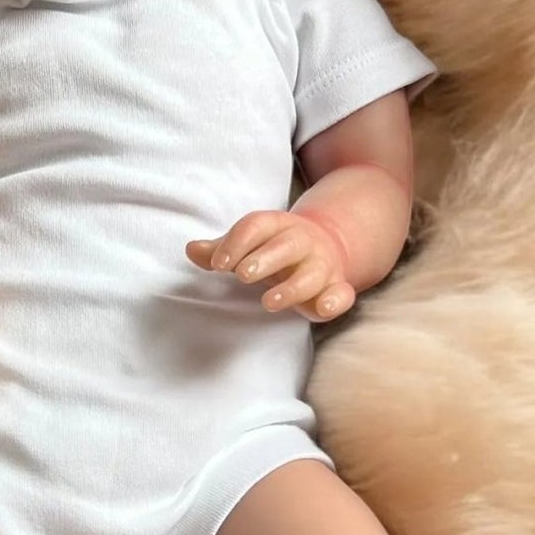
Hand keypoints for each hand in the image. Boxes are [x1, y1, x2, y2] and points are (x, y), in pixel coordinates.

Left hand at [186, 210, 354, 320]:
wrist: (327, 246)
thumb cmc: (274, 249)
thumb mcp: (249, 245)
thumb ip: (221, 250)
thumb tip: (191, 249)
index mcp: (277, 226)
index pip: (257, 226)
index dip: (237, 242)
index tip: (218, 264)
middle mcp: (302, 242)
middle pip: (286, 246)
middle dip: (265, 259)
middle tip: (242, 275)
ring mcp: (322, 264)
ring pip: (312, 273)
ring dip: (292, 288)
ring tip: (268, 302)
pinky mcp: (336, 287)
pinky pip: (342, 293)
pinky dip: (335, 301)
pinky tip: (321, 309)